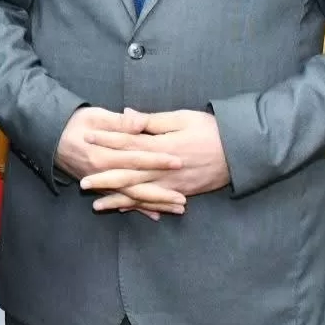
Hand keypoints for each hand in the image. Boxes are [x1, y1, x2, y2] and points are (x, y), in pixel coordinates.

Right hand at [59, 107, 185, 217]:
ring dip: (154, 204)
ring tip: (177, 209)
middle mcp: (102, 173)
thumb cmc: (75, 123)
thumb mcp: (96, 116)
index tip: (178, 161)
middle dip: (161, 194)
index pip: (135, 158)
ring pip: (130, 197)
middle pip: (136, 186)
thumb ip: (119, 122)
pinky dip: (137, 208)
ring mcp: (100, 184)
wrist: (50, 137)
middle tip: (183, 199)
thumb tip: (138, 122)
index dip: (157, 160)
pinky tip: (155, 215)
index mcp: (103, 154)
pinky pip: (120, 201)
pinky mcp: (98, 188)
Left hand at [82, 109, 230, 198]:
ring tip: (96, 204)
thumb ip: (152, 121)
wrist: (242, 152)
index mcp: (162, 146)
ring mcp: (172, 184)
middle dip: (104, 178)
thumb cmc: (211, 129)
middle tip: (82, 182)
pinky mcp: (181, 192)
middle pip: (128, 174)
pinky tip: (124, 209)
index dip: (106, 139)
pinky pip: (156, 202)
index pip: (128, 142)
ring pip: (139, 193)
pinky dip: (139, 207)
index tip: (87, 137)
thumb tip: (126, 115)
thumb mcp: (182, 118)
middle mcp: (164, 169)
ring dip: (117, 199)